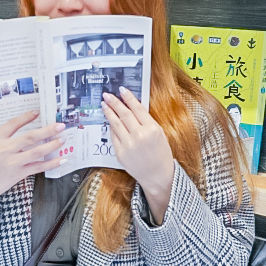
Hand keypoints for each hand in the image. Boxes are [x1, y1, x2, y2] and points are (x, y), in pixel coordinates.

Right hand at [0, 110, 65, 233]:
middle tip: (60, 126)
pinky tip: (61, 160)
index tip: (37, 112)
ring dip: (52, 145)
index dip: (26, 117)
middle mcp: (5, 149)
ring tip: (62, 139)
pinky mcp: (18, 174)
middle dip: (48, 130)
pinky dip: (51, 163)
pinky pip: (38, 167)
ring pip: (37, 151)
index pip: (13, 124)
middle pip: (30, 137)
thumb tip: (8, 131)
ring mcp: (13, 162)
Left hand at [101, 87, 174, 222]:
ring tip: (104, 104)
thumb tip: (133, 107)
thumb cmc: (161, 154)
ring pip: (115, 124)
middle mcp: (139, 136)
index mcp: (152, 129)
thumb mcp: (160, 134)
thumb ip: (146, 121)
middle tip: (107, 94)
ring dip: (109, 112)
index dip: (128, 98)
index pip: (137, 108)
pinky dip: (111, 127)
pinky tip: (109, 120)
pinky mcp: (120, 153)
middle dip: (114, 102)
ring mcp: (128, 145)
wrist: (157, 175)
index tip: (122, 90)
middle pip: (124, 114)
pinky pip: (114, 136)